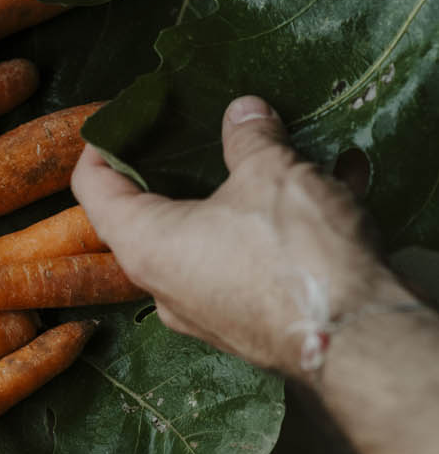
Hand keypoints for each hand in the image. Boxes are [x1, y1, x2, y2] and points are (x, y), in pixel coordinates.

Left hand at [71, 95, 400, 379]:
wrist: (359, 342)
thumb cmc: (296, 255)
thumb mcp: (271, 173)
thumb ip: (250, 137)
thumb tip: (244, 111)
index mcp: (146, 246)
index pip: (93, 188)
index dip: (101, 145)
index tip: (122, 118)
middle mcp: (165, 286)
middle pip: (149, 214)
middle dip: (176, 167)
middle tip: (194, 131)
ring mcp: (207, 312)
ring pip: (210, 238)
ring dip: (239, 194)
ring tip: (272, 152)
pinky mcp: (250, 325)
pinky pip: (252, 263)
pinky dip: (278, 227)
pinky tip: (327, 189)